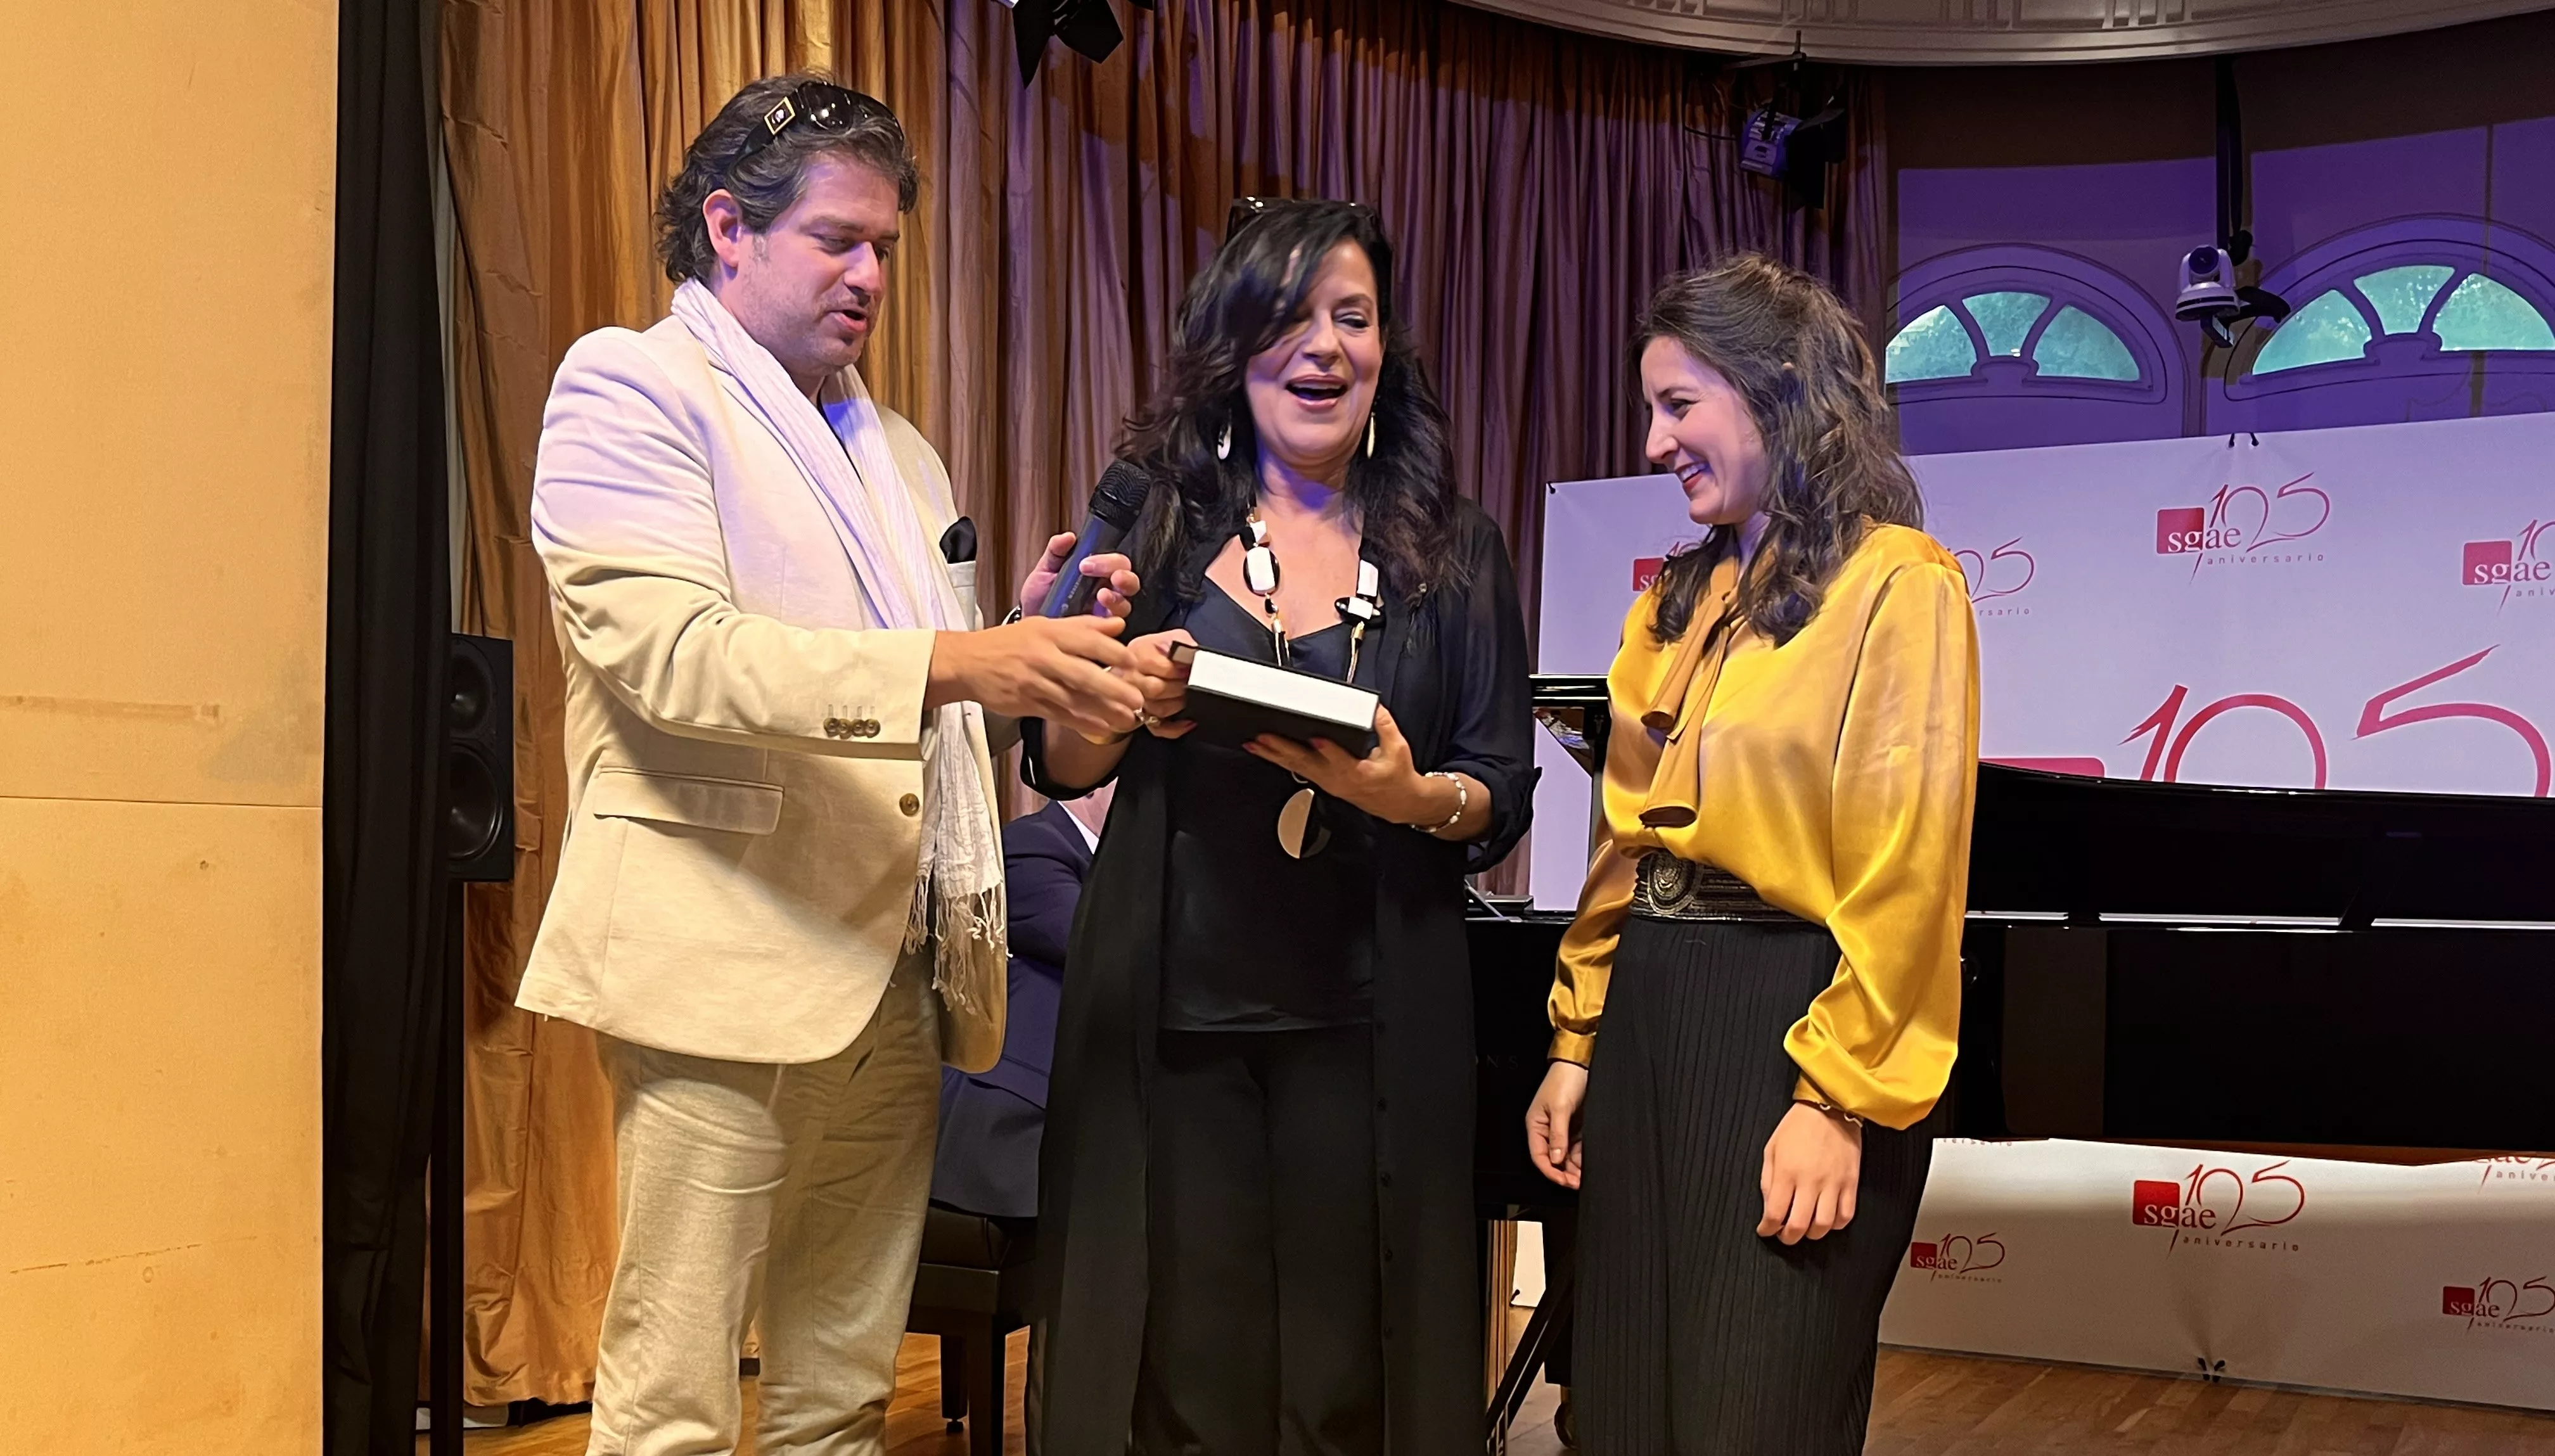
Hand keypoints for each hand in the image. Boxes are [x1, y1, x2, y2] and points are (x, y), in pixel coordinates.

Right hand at [928, 615, 1141, 740]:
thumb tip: (1118, 624)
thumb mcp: (1043, 626)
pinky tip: (1102, 727)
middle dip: (1113, 688)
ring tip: (1128, 718)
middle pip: (1083, 674)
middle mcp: (1043, 658)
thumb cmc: (1008, 643)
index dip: (1114, 652)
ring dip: (1103, 711)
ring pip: (1074, 699)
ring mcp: (1035, 683)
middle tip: (1138, 697)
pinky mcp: (1027, 703)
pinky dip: (1082, 722)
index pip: (1087, 641)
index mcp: (1049, 634)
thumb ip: (1082, 627)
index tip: (1134, 661)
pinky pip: (1060, 715)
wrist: (968, 663)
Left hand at [1017, 530, 1138, 620]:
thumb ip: (1056, 551)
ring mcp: (1104, 612)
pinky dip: (1110, 620)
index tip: (1086, 564)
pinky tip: (1097, 615)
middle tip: (1112, 577)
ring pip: (1126, 604)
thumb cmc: (1039, 596)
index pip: (1117, 562)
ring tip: (1102, 596)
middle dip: (1124, 577)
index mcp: (1097, 572)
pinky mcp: (1101, 630)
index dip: (1108, 561)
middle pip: (1129, 581)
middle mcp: (1106, 590)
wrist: (1028, 622)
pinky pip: (1114, 626)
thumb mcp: (1044, 570)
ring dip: (1118, 598)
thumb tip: (1068, 537)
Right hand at [1119, 629, 1197, 738]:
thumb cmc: (1155, 652)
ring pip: (1157, 709)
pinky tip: (1188, 721)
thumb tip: (1194, 653)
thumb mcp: (1170, 638)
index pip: (1156, 665)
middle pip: (1155, 689)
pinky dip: (1175, 728)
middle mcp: (1129, 676)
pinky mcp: (1139, 717)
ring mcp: (1131, 699)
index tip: (1189, 669)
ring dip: (1179, 705)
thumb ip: (1182, 642)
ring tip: (1188, 697)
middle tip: (1190, 684)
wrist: (1133, 668)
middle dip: (1179, 687)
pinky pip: (1157, 728)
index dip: (1177, 670)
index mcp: (1137, 653)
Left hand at [1243, 706, 1441, 823]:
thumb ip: (1384, 725)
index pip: (1340, 760)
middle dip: (1283, 749)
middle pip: (1307, 764)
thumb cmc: (1397, 776)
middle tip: (1264, 737)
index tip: (1315, 738)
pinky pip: (1297, 770)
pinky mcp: (1322, 782)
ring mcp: (1328, 783)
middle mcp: (1339, 780)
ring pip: (1296, 768)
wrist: (1397, 802)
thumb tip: (1373, 706)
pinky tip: (1264, 751)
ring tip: (1254, 742)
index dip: (1327, 750)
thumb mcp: (1399, 748)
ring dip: (1274, 755)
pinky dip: (1279, 760)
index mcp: (1360, 773)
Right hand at [1526, 1061, 1587, 1189]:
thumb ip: (1558, 1134)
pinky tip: (1587, 1163)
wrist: (1579, 1065)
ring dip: (1573, 1166)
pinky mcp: (1572, 1127)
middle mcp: (1546, 1130)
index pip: (1539, 1156)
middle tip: (1577, 1182)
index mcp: (1535, 1125)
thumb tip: (1556, 1159)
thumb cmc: (1564, 1080)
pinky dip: (1580, 1156)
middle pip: (1552, 1158)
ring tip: (1584, 1176)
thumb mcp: (1560, 1108)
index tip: (1564, 1181)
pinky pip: (1575, 1147)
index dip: (1550, 1171)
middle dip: (1564, 1172)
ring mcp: (1560, 1129)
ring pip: (1564, 1155)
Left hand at [1757, 1101, 1862, 1244]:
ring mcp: (1833, 1183)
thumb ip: (1768, 1179)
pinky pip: (1846, 1215)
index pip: (1775, 1213)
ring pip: (1824, 1225)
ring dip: (1812, 1234)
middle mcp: (1810, 1182)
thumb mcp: (1772, 1148)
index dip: (1767, 1228)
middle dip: (1788, 1237)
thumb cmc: (1798, 1126)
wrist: (1831, 1108)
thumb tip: (1768, 1207)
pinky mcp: (1851, 1182)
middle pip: (1799, 1225)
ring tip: (1805, 1229)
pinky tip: (1827, 1221)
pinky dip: (1836, 1225)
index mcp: (1787, 1172)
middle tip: (1784, 1235)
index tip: (1765, 1230)